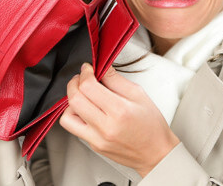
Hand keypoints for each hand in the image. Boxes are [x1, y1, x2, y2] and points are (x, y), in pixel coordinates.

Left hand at [60, 64, 179, 176]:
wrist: (156, 153)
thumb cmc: (151, 126)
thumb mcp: (139, 95)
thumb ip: (116, 80)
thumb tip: (101, 68)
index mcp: (119, 111)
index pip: (88, 87)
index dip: (85, 73)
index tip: (88, 69)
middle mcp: (105, 127)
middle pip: (74, 100)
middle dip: (74, 83)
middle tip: (81, 78)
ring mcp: (97, 139)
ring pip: (67, 117)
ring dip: (71, 102)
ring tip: (83, 96)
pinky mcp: (94, 145)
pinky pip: (75, 128)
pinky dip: (77, 115)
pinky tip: (87, 110)